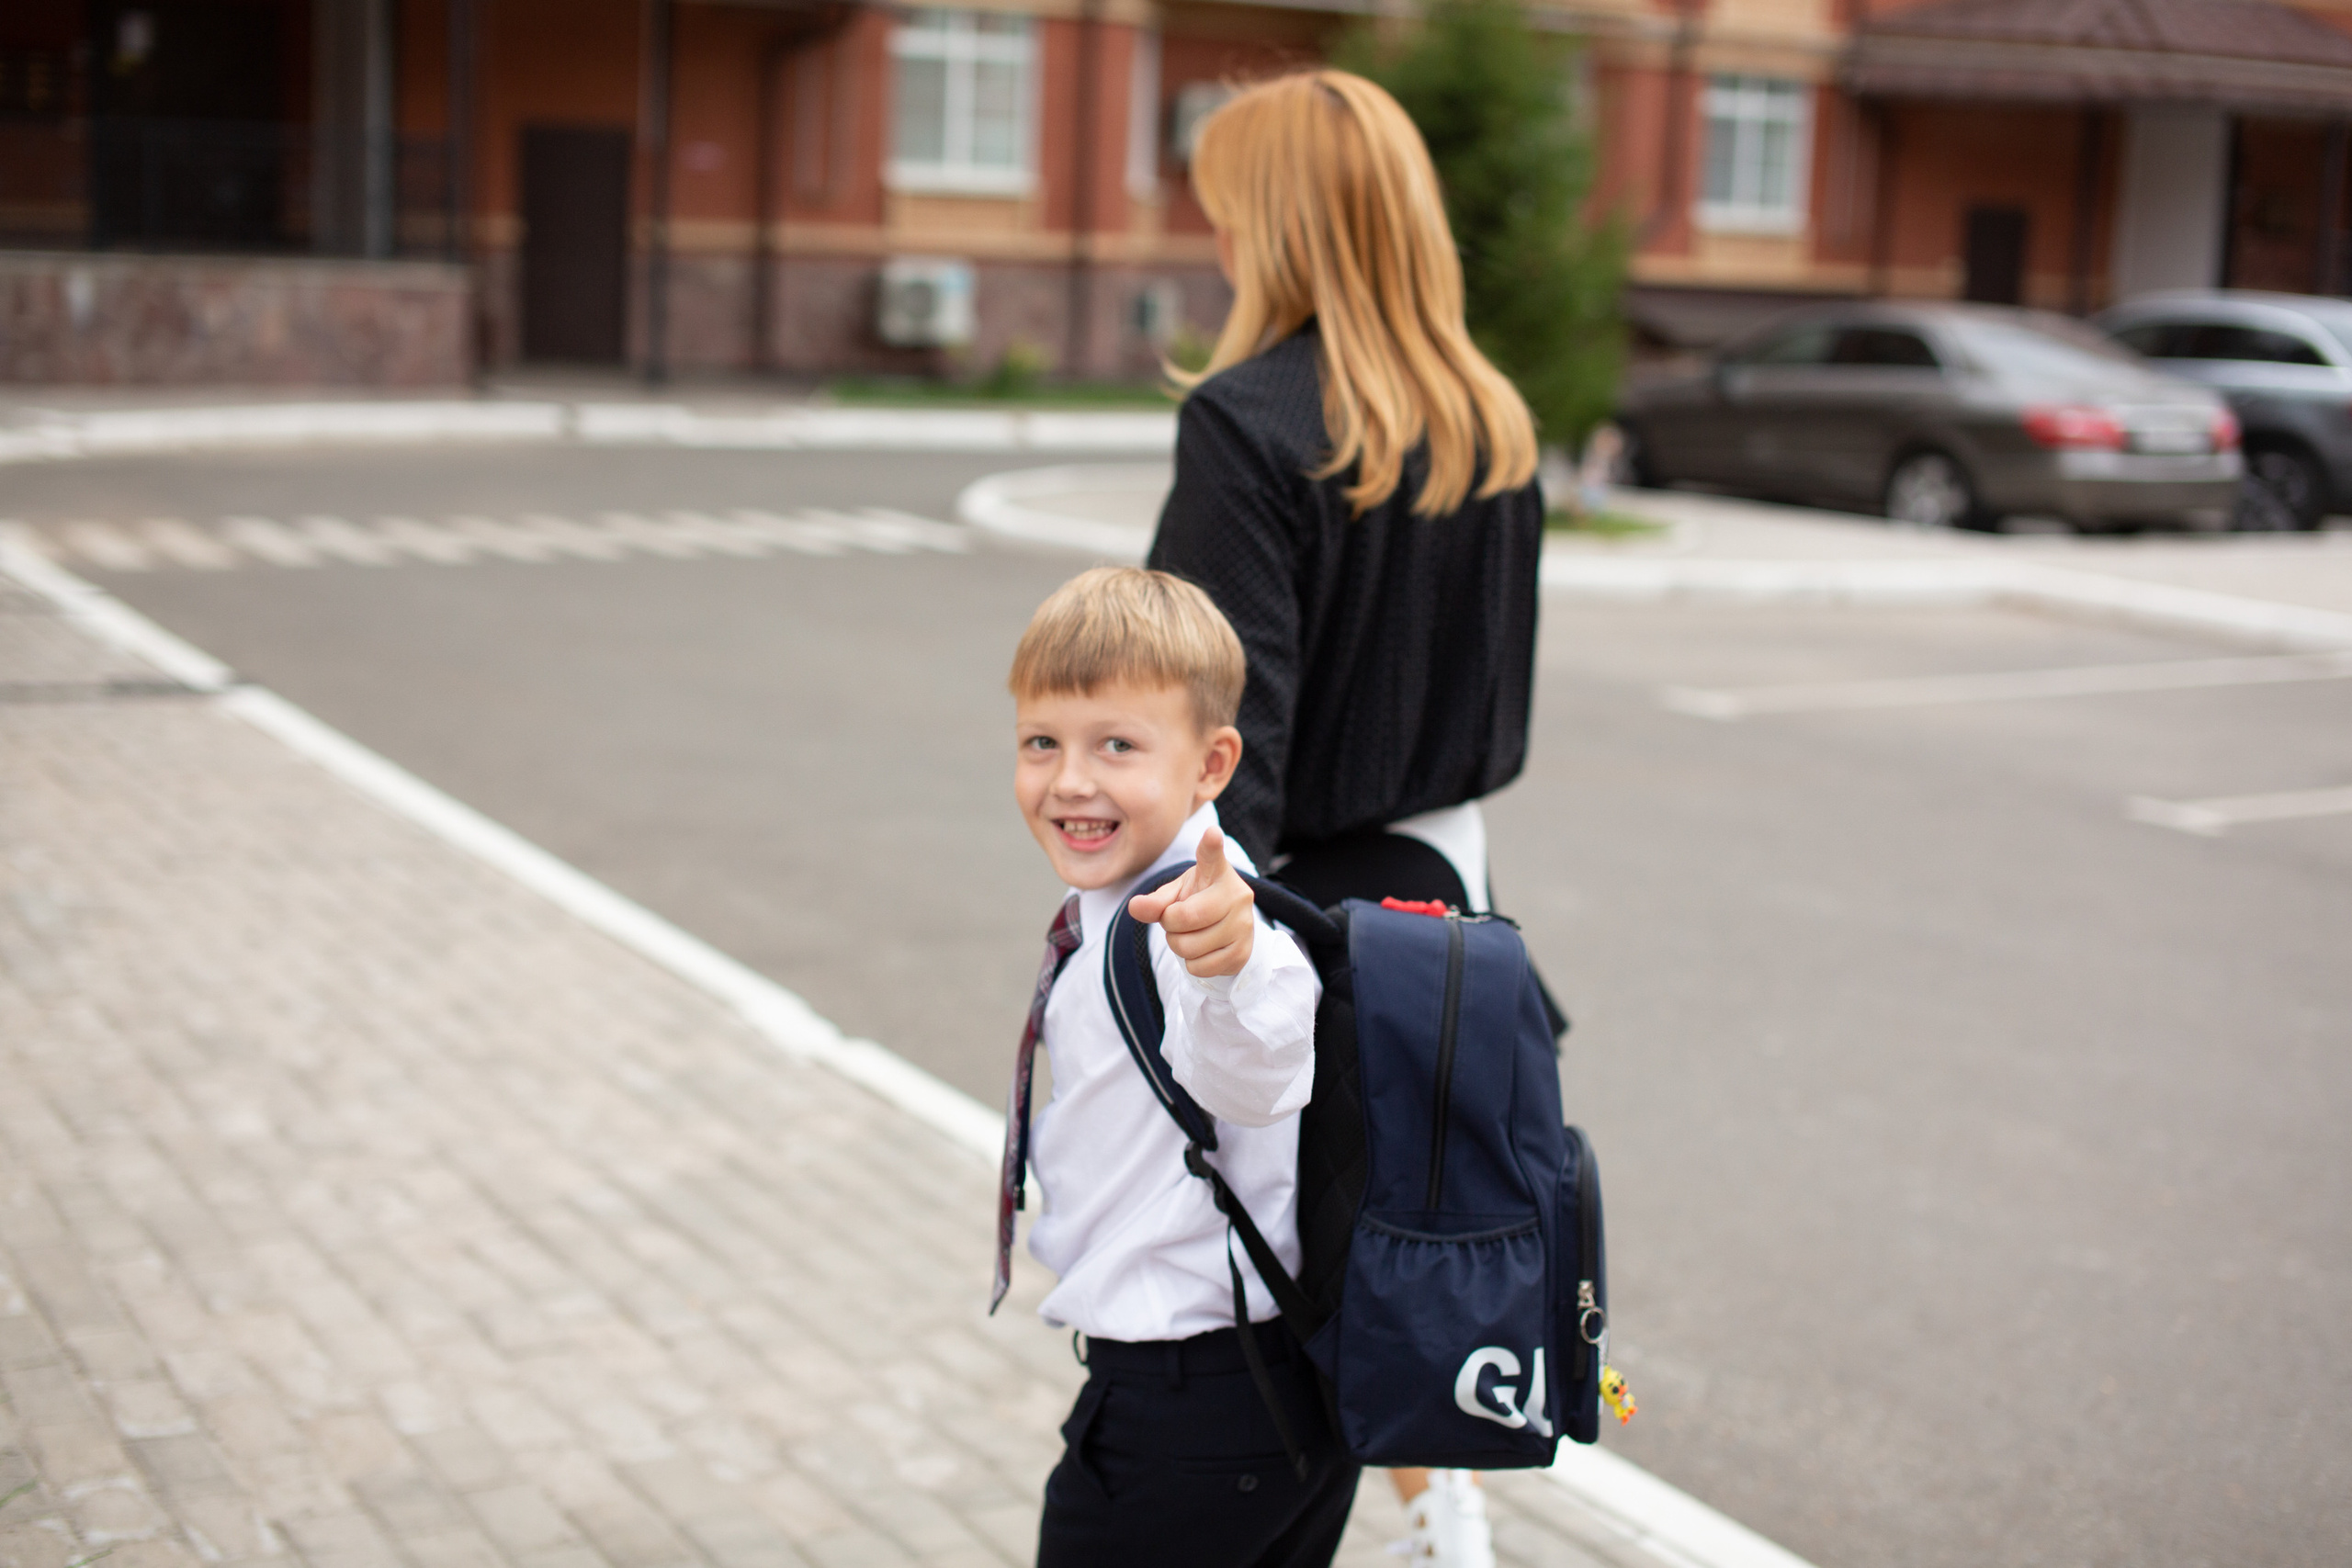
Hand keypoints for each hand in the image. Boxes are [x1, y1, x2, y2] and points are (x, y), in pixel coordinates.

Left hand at [1127, 827, 1254, 978]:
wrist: (1227, 929)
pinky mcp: (1243, 952)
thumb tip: (1135, 907)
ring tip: (1192, 935)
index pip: (1212, 856)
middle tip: (1177, 921)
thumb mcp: (1176, 895)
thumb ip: (1154, 900)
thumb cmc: (1197, 903)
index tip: (1211, 834)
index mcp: (1217, 872)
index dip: (1211, 846)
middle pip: (1184, 917)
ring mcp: (1244, 925)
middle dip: (1170, 925)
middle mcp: (1237, 894)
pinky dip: (1193, 964)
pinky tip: (1203, 951)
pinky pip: (1200, 967)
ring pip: (1190, 947)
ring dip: (1180, 946)